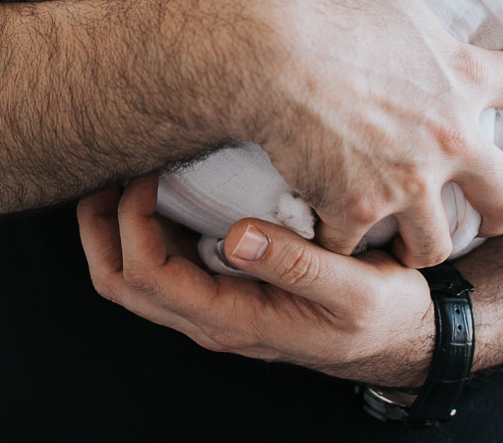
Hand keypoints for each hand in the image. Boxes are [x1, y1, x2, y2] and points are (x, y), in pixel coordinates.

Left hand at [78, 176, 436, 387]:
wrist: (404, 337)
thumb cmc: (383, 313)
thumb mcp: (355, 288)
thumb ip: (298, 264)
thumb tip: (236, 236)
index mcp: (234, 321)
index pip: (148, 275)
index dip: (132, 218)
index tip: (153, 171)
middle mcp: (211, 321)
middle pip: (116, 281)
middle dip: (98, 223)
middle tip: (113, 165)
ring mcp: (212, 309)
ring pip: (129, 277)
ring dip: (113, 225)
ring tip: (128, 168)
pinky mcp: (221, 292)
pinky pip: (159, 266)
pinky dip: (143, 227)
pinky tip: (163, 186)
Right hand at [241, 0, 502, 266]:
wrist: (264, 52)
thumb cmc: (321, 5)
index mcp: (464, 78)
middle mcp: (449, 138)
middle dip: (500, 211)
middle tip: (483, 213)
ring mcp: (406, 182)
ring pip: (435, 244)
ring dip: (417, 242)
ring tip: (399, 238)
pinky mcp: (356, 209)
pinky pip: (357, 251)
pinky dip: (341, 247)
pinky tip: (327, 236)